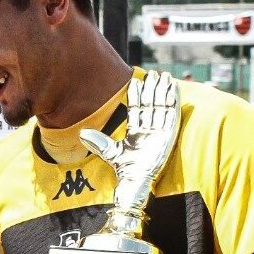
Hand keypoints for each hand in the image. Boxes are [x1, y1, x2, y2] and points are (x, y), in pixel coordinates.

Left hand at [78, 72, 178, 219]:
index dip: (136, 95)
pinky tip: (172, 87)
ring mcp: (159, 131)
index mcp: (135, 132)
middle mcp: (148, 130)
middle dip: (151, 89)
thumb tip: (81, 133)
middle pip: (150, 104)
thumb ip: (98, 142)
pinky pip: (171, 114)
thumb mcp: (110, 152)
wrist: (136, 180)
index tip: (135, 80)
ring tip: (163, 75)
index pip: (136, 109)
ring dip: (162, 90)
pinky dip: (172, 100)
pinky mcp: (169, 134)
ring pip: (161, 106)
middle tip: (152, 73)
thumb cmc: (124, 169)